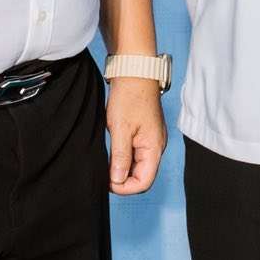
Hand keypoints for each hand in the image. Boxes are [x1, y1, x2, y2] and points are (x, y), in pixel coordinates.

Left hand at [106, 77, 165, 195]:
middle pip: (141, 176)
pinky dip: (123, 158)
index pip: (144, 181)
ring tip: (106, 162)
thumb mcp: (121, 128)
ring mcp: (150, 140)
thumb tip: (118, 180)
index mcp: (154, 147)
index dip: (125, 187)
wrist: (135, 72)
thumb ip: (120, 156)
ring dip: (122, 169)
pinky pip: (135, 154)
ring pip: (137, 166)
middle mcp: (155, 146)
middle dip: (123, 180)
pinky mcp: (143, 134)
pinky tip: (112, 152)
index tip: (108, 182)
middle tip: (103, 173)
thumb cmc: (130, 96)